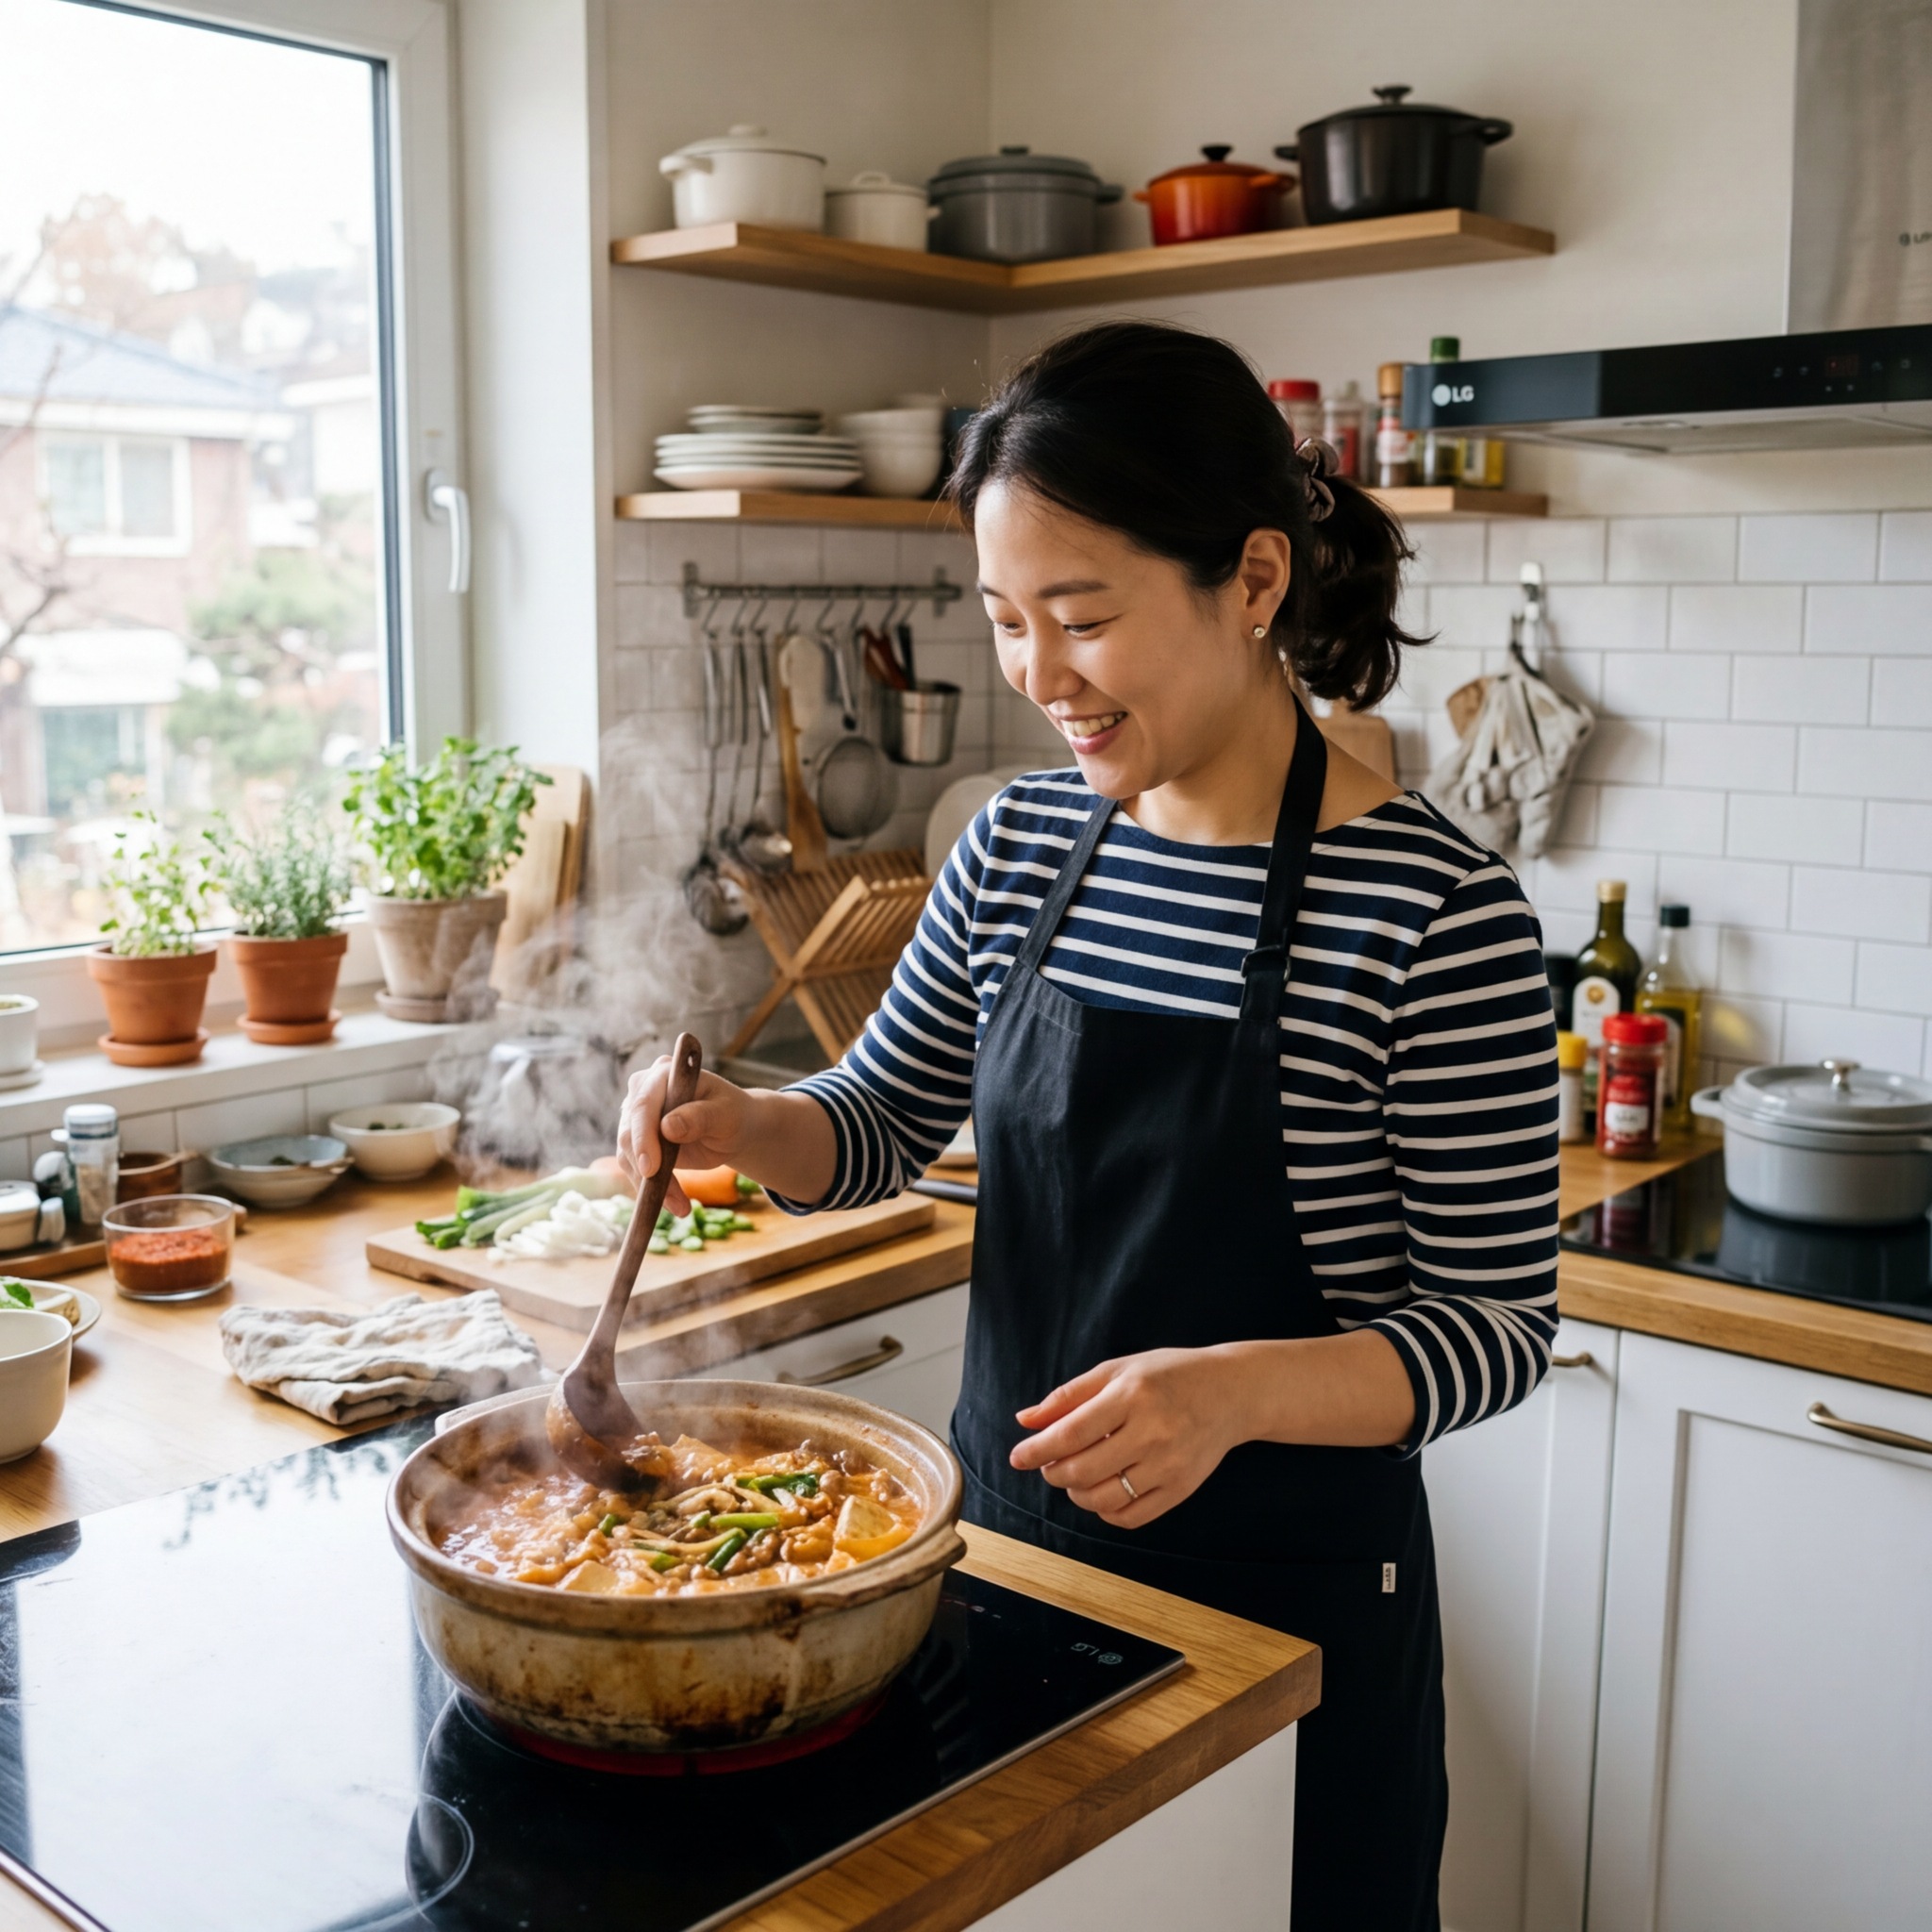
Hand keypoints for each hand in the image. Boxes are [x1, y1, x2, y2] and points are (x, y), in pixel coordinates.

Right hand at [615, 1056, 752, 1214]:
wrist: (734, 1129)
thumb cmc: (733, 1114)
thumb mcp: (726, 1114)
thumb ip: (700, 1117)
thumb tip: (667, 1126)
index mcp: (665, 1073)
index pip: (643, 1104)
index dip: (643, 1136)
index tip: (650, 1168)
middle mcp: (644, 1091)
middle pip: (629, 1131)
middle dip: (645, 1169)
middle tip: (668, 1198)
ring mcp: (637, 1117)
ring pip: (628, 1155)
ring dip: (650, 1185)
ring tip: (681, 1207)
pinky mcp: (637, 1141)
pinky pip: (635, 1167)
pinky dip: (652, 1188)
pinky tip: (674, 1203)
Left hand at [1009, 1348, 1240, 1529]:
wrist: (1231, 1392)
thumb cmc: (1168, 1375)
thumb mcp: (1117, 1370)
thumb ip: (1069, 1396)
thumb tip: (1025, 1420)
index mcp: (1132, 1396)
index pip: (1071, 1433)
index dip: (1037, 1450)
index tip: (1018, 1457)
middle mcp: (1152, 1432)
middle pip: (1083, 1470)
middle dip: (1053, 1472)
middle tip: (1049, 1464)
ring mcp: (1169, 1465)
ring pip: (1104, 1499)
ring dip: (1076, 1493)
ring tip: (1076, 1477)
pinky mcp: (1182, 1489)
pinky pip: (1131, 1517)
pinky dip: (1106, 1512)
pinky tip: (1102, 1492)